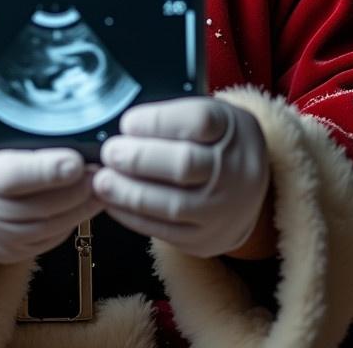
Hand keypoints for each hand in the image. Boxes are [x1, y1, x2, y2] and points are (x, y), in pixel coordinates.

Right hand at [0, 148, 99, 263]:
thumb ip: (29, 139)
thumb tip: (69, 126)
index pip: (14, 176)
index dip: (47, 171)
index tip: (77, 162)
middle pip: (43, 204)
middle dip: (79, 187)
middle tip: (104, 169)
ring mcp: (4, 236)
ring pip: (54, 223)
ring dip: (85, 204)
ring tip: (104, 184)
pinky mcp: (17, 252)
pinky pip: (54, 236)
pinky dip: (76, 218)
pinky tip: (89, 201)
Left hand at [93, 97, 269, 257]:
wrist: (250, 186)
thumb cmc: (215, 141)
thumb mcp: (208, 113)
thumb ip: (171, 115)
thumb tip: (121, 124)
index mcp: (230, 128)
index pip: (199, 121)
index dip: (158, 121)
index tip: (127, 122)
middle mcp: (233, 169)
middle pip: (185, 164)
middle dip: (139, 159)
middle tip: (110, 152)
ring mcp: (222, 208)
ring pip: (173, 204)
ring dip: (130, 192)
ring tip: (102, 180)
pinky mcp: (206, 239)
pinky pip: (166, 232)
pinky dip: (133, 217)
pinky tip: (112, 202)